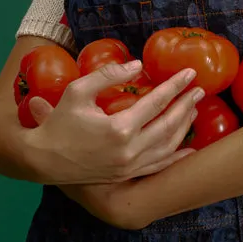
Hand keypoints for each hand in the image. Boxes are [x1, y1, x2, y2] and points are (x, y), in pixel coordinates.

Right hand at [24, 59, 201, 184]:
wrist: (42, 160)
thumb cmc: (58, 123)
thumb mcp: (78, 91)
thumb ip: (108, 74)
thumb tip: (138, 65)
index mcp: (119, 127)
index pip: (156, 102)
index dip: (175, 86)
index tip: (190, 74)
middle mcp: (129, 150)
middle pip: (168, 124)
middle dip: (186, 105)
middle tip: (200, 90)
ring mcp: (129, 166)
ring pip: (167, 146)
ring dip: (184, 127)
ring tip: (193, 110)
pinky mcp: (126, 176)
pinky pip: (158, 167)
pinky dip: (176, 157)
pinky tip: (188, 149)